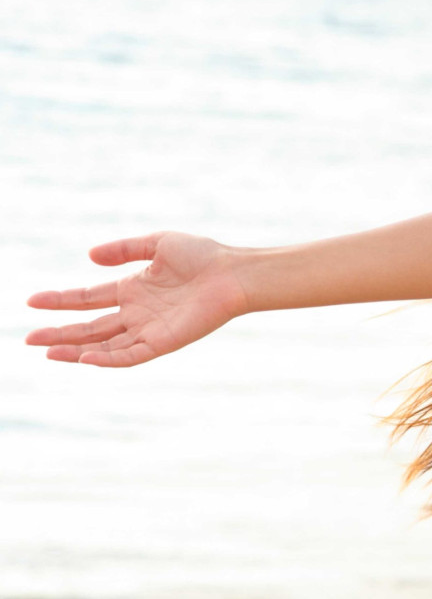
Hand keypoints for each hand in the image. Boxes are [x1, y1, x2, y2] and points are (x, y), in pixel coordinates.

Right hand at [24, 231, 250, 367]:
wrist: (233, 273)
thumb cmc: (203, 255)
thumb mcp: (158, 244)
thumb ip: (124, 249)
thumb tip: (90, 256)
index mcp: (133, 288)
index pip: (88, 299)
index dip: (60, 301)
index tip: (32, 300)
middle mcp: (137, 312)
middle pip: (90, 327)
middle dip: (59, 334)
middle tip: (29, 338)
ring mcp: (149, 329)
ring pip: (104, 345)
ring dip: (75, 350)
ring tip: (47, 351)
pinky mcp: (163, 342)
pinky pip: (130, 355)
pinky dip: (107, 359)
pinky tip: (85, 357)